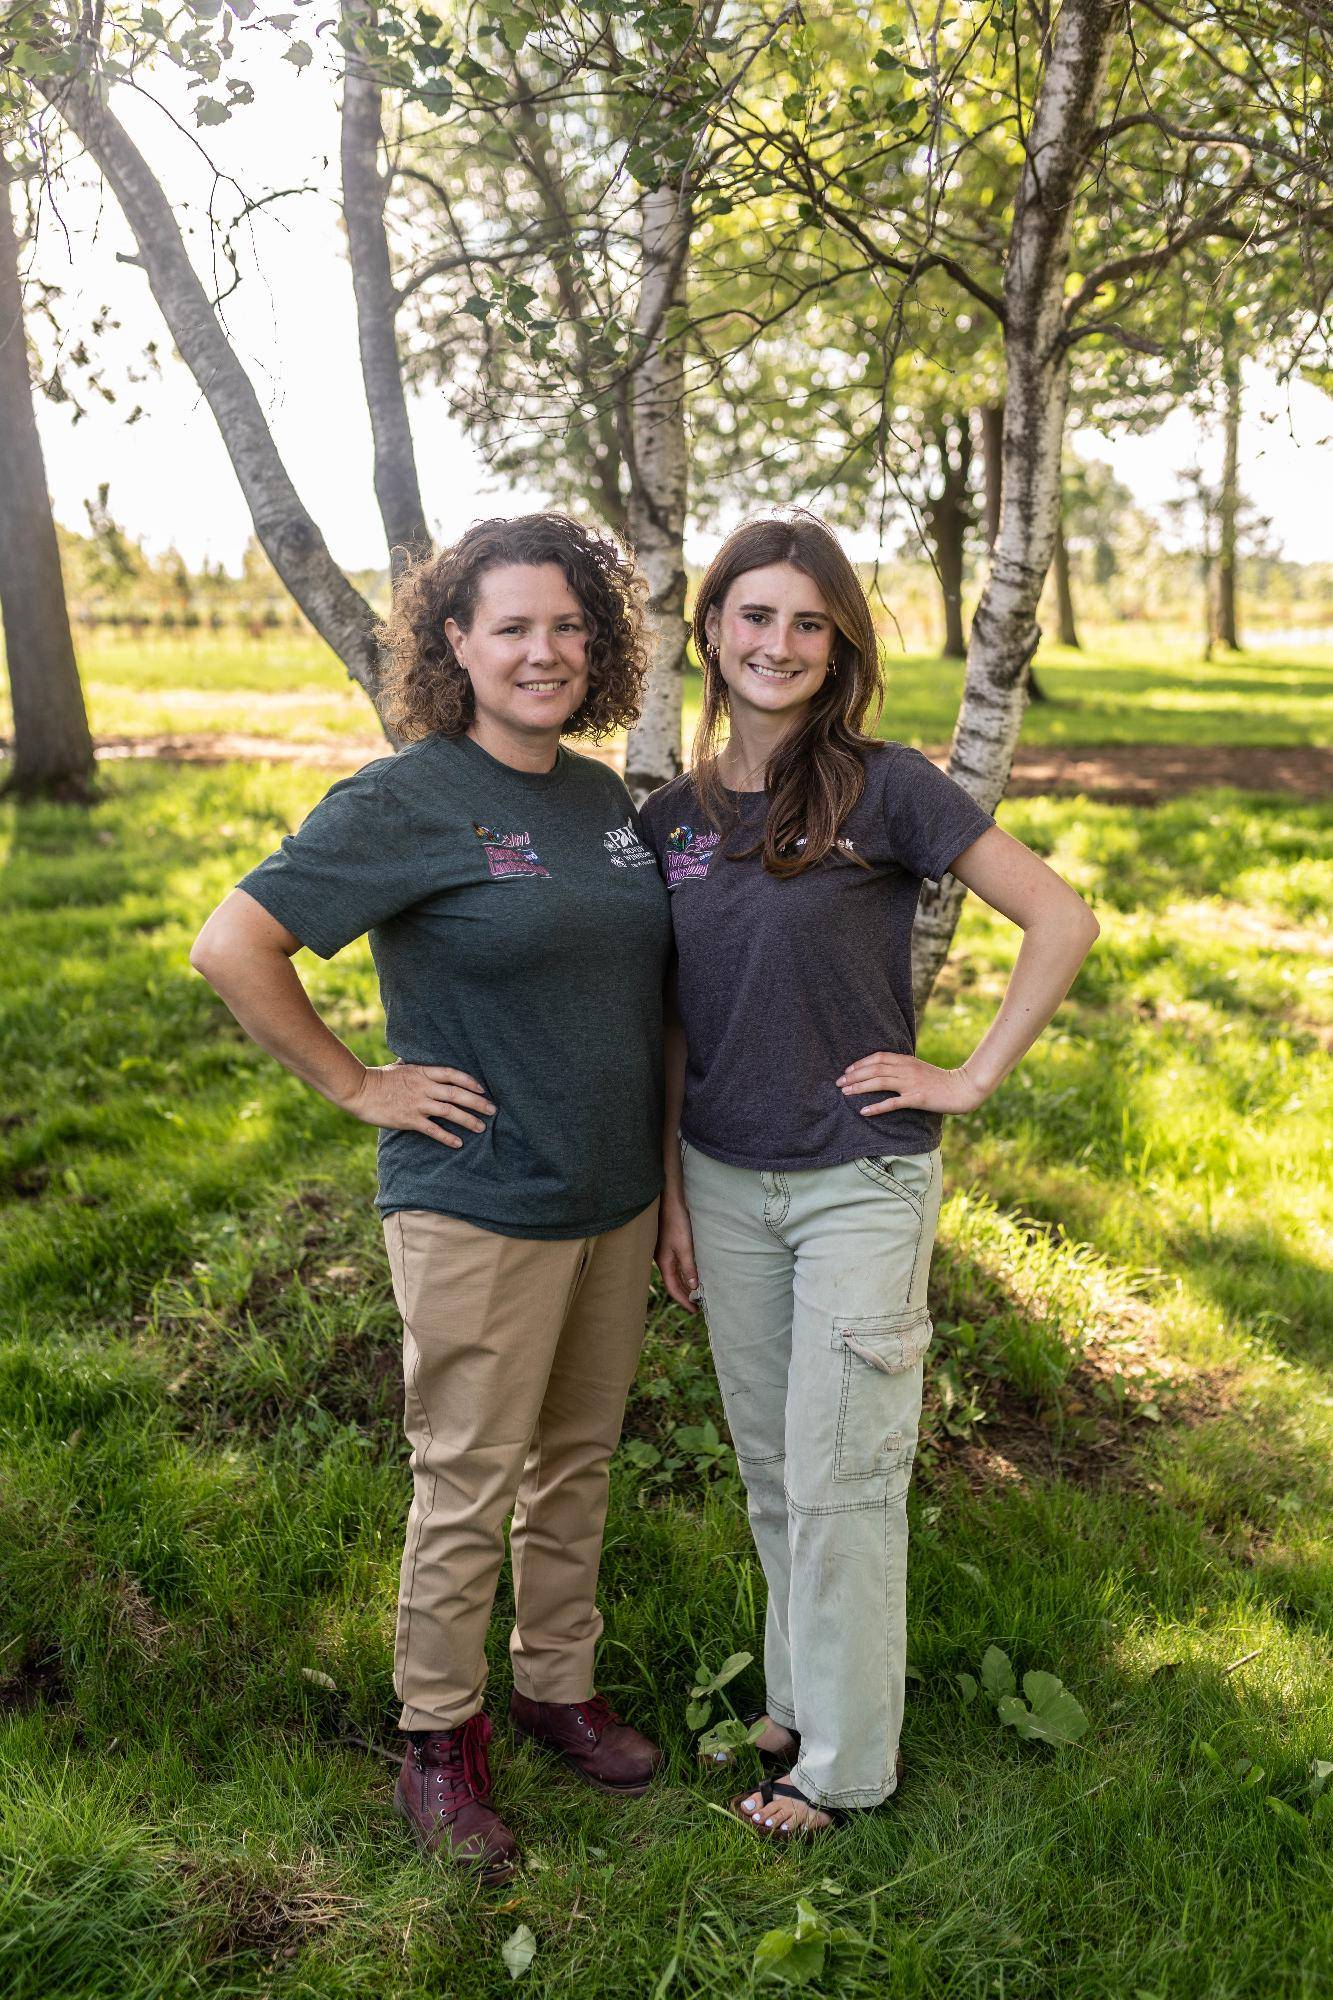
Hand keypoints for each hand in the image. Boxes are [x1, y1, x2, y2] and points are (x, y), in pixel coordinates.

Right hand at [342, 1063, 495, 1147]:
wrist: (360, 1090)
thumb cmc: (379, 1078)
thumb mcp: (400, 1066)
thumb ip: (415, 1067)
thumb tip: (420, 1060)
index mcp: (422, 1072)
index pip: (452, 1074)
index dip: (470, 1081)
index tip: (483, 1089)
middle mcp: (423, 1087)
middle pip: (457, 1093)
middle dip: (477, 1102)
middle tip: (492, 1110)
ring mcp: (417, 1103)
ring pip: (449, 1111)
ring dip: (467, 1120)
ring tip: (481, 1127)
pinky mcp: (409, 1119)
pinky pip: (433, 1129)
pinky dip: (447, 1137)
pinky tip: (458, 1143)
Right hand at [655, 1191, 700, 1311]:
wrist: (668, 1200)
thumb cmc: (676, 1221)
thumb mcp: (684, 1247)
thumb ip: (689, 1267)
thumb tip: (694, 1287)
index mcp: (664, 1263)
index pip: (673, 1288)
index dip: (684, 1301)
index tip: (695, 1311)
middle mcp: (661, 1260)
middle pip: (673, 1283)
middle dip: (684, 1295)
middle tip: (697, 1305)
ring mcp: (663, 1252)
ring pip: (674, 1274)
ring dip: (684, 1284)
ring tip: (696, 1292)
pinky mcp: (667, 1244)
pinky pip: (674, 1265)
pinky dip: (683, 1272)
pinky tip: (690, 1271)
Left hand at [837, 1052, 987, 1118]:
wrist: (962, 1089)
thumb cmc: (940, 1081)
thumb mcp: (919, 1069)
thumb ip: (903, 1068)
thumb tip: (884, 1071)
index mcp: (907, 1060)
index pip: (878, 1057)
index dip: (860, 1063)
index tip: (847, 1070)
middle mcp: (907, 1069)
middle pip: (875, 1068)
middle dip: (854, 1075)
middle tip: (839, 1082)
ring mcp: (911, 1083)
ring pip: (880, 1082)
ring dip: (860, 1087)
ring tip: (845, 1093)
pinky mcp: (916, 1098)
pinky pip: (893, 1103)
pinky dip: (877, 1107)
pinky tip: (864, 1111)